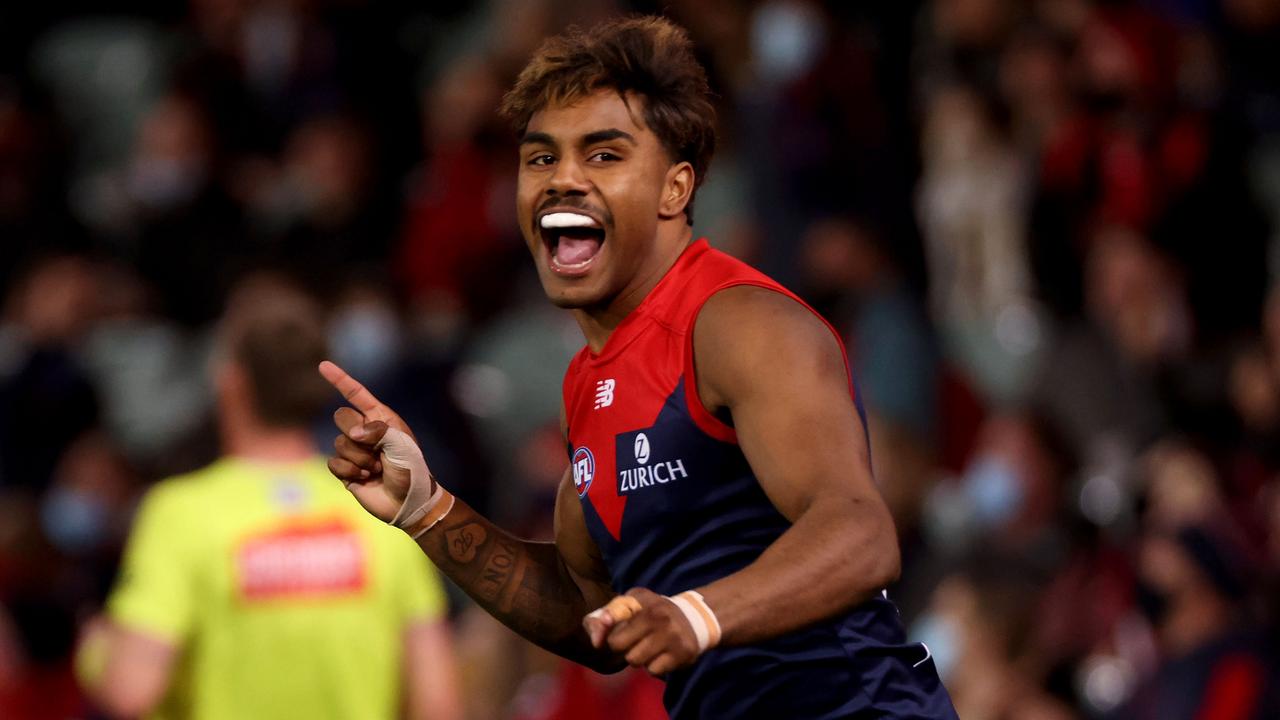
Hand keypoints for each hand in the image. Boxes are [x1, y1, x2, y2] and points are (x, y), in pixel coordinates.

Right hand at [319, 360, 427, 521]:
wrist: (408, 502)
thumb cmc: (410, 469)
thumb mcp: (401, 444)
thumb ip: (377, 431)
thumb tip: (352, 433)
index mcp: (381, 418)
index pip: (356, 394)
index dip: (340, 379)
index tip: (322, 365)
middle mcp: (365, 431)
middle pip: (341, 417)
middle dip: (354, 432)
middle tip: (375, 450)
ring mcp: (354, 450)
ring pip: (338, 443)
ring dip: (359, 459)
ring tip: (376, 469)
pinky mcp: (345, 470)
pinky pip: (333, 462)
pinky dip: (349, 472)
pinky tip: (365, 479)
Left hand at [586, 588, 700, 675]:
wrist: (695, 617)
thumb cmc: (654, 611)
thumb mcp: (632, 603)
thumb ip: (607, 616)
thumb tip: (595, 641)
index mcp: (643, 602)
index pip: (613, 616)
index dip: (602, 628)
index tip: (599, 639)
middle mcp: (659, 617)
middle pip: (619, 645)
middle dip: (621, 646)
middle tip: (632, 641)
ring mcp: (672, 636)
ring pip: (636, 660)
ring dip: (638, 658)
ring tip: (648, 648)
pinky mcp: (682, 653)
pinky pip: (653, 671)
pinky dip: (653, 667)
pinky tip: (661, 655)